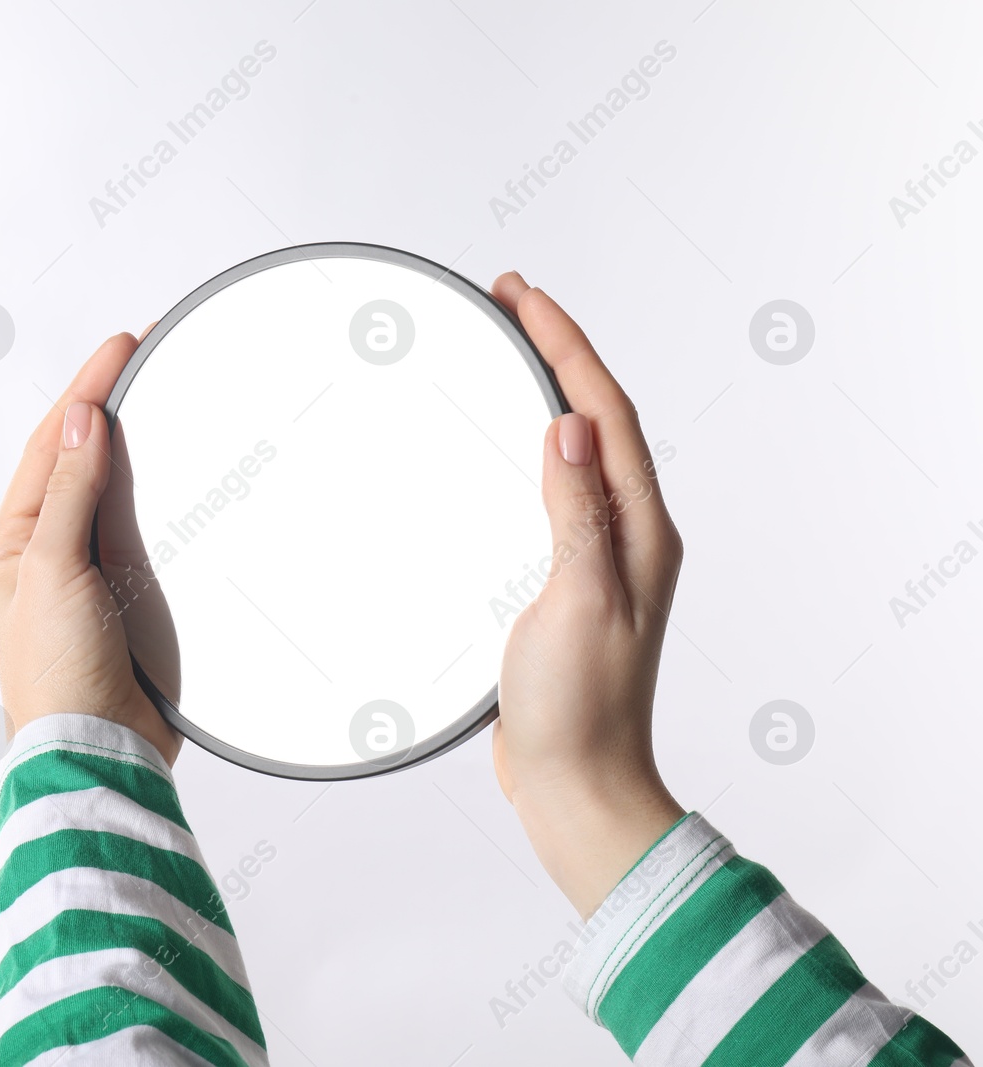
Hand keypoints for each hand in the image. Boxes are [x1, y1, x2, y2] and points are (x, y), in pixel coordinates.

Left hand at [0, 332, 181, 764]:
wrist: (101, 750)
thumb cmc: (58, 677)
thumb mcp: (53, 571)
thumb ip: (69, 494)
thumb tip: (80, 420)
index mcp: (15, 541)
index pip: (52, 444)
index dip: (86, 390)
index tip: (122, 346)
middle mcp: (50, 550)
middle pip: (80, 457)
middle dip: (107, 403)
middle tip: (144, 354)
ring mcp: (92, 572)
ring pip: (113, 489)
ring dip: (134, 442)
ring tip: (159, 393)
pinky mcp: (132, 596)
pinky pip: (144, 528)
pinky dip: (158, 492)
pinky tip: (177, 473)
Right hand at [489, 272, 686, 917]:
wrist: (572, 785)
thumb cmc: (579, 709)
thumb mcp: (577, 602)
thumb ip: (577, 514)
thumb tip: (576, 426)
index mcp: (639, 532)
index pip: (608, 414)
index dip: (567, 346)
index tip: (524, 297)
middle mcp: (625, 535)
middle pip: (596, 419)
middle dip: (557, 352)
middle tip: (510, 303)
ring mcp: (594, 557)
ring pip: (573, 450)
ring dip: (542, 392)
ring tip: (503, 350)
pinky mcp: (561, 580)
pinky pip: (548, 491)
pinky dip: (522, 448)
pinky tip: (493, 447)